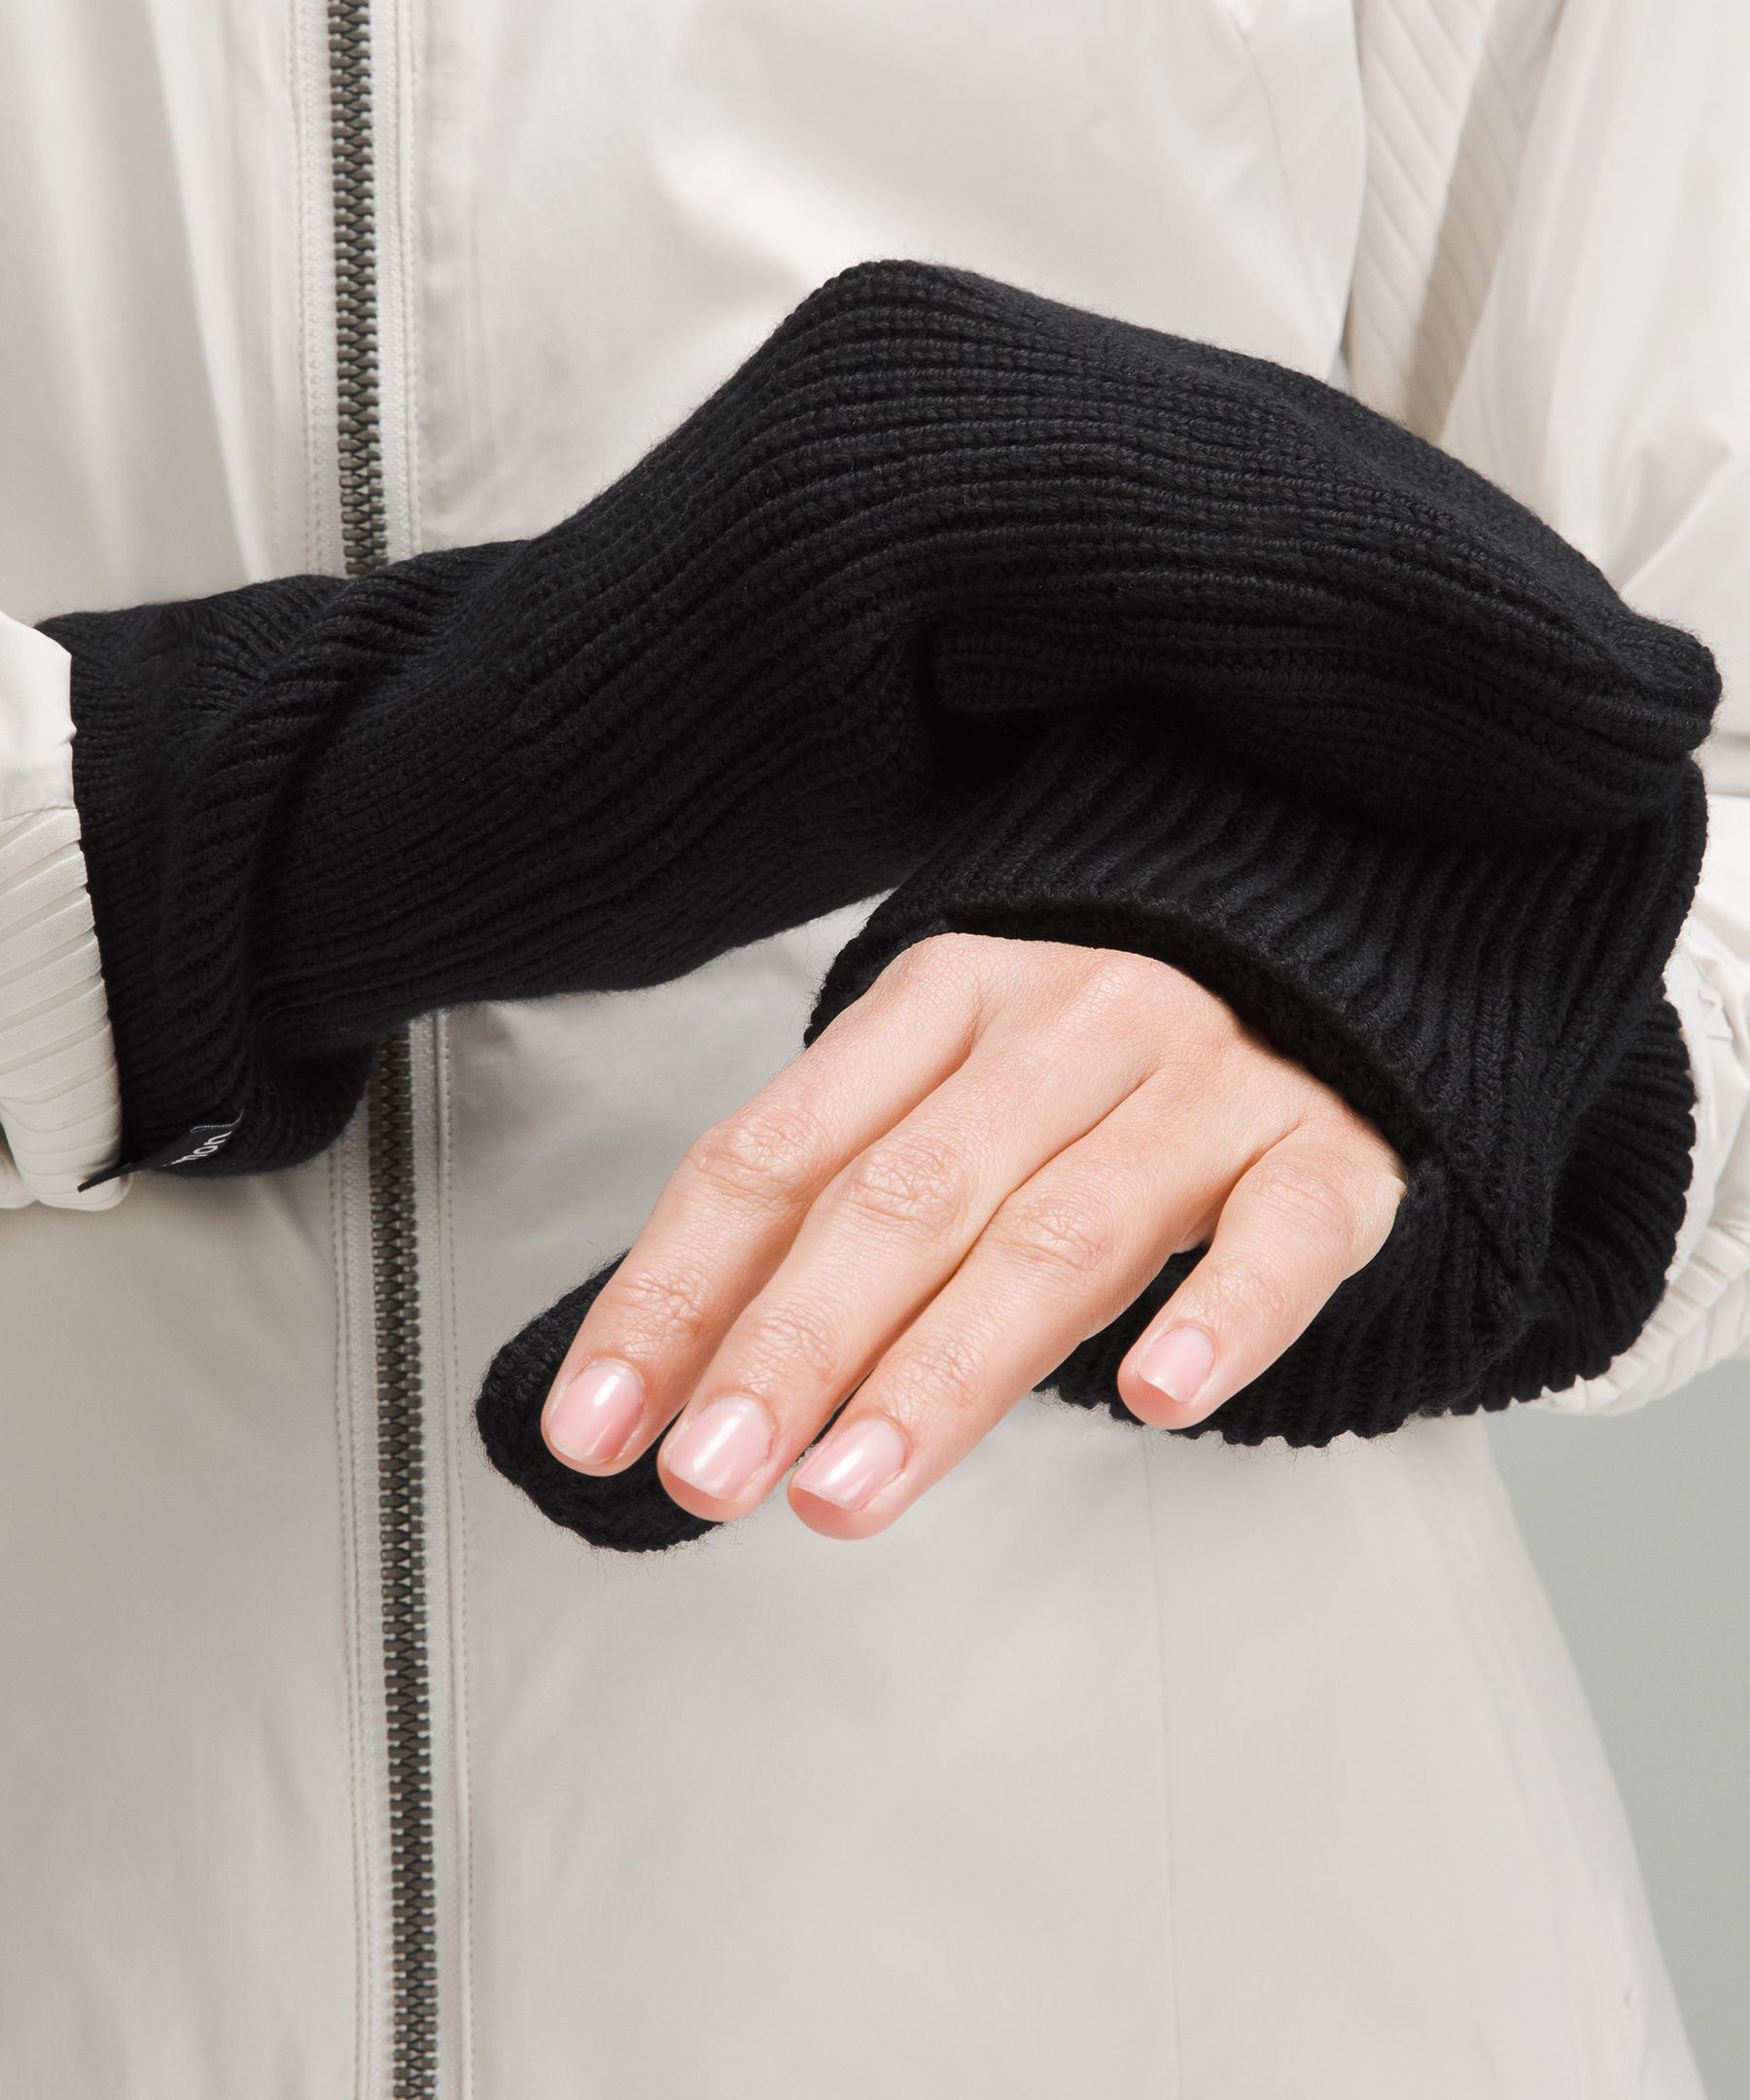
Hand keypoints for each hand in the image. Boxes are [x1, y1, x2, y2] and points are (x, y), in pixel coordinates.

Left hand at [539, 934, 1406, 1538]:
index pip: (775, 1154)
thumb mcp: (939, 1097)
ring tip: (850, 1487)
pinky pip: (1282, 1235)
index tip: (601, 1423)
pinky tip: (1154, 1396)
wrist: (1310, 959)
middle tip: (710, 1472)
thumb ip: (819, 1215)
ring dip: (945, 1370)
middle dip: (792, 1345)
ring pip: (1062, 1232)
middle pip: (904, 1195)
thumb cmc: (1092, 1070)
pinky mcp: (1325, 1153)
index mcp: (938, 1001)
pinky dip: (1221, 1316)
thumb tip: (667, 1377)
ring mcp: (1201, 1086)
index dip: (675, 1289)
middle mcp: (1063, 1028)